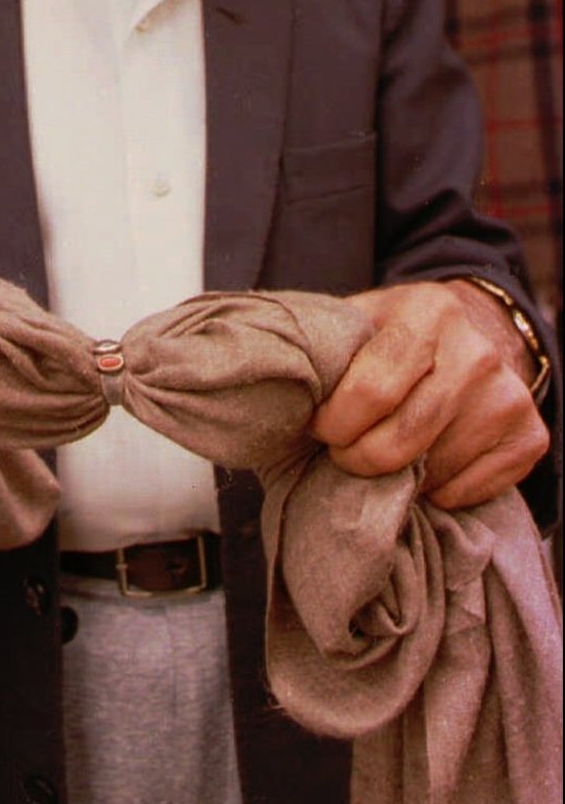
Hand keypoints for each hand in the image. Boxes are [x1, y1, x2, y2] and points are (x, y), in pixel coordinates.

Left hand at [310, 279, 548, 508]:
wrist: (479, 330)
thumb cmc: (400, 331)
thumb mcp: (363, 316)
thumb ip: (326, 345)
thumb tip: (275, 386)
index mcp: (428, 313)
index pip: (372, 390)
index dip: (334, 421)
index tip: (318, 426)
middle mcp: (477, 354)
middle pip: (401, 439)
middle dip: (356, 457)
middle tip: (341, 452)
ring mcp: (509, 398)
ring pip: (432, 470)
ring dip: (393, 476)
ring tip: (379, 452)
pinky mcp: (529, 437)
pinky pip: (465, 490)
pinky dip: (433, 490)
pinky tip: (421, 462)